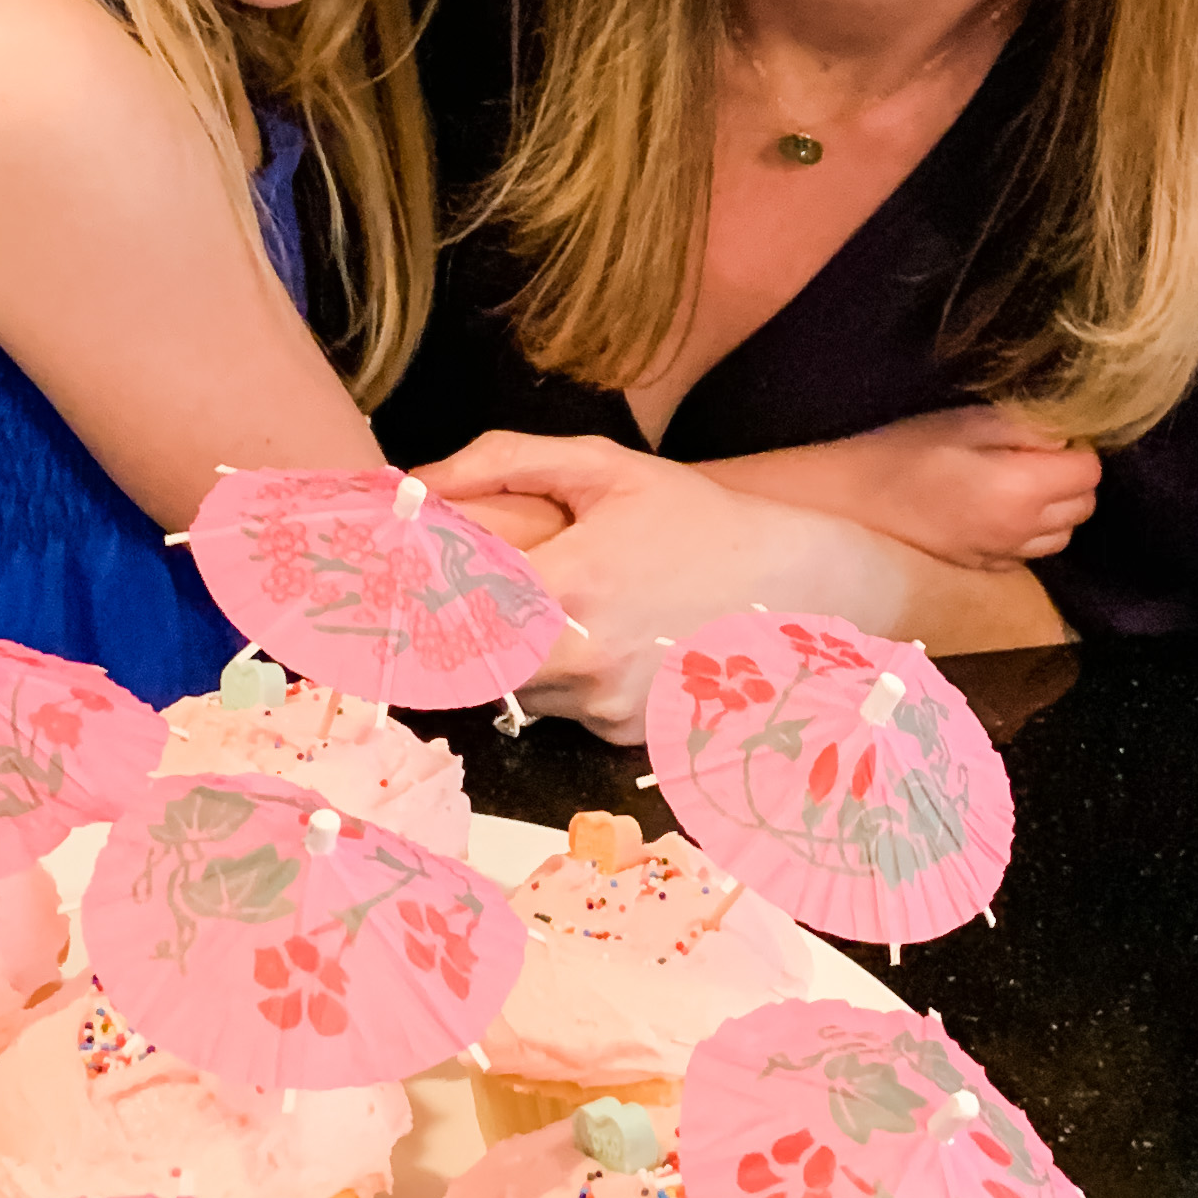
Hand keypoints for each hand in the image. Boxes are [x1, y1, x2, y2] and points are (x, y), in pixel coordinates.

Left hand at [423, 433, 884, 741]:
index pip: (447, 608)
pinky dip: (569, 679)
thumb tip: (419, 481)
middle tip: (466, 599)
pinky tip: (613, 642)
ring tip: (567, 612)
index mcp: (567, 584)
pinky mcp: (625, 734)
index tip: (396, 582)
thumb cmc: (700, 519)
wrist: (801, 588)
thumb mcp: (608, 468)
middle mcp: (581, 658)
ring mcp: (604, 704)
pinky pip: (565, 710)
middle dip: (459, 631)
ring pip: (515, 689)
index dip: (414, 596)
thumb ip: (505, 463)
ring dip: (516, 657)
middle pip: (468, 661)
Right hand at [849, 405, 1101, 569]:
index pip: (1090, 471)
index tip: (1046, 435)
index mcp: (1023, 490)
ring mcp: (1005, 555)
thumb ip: (1026, 427)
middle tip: (1033, 455)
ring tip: (1019, 484)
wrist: (854, 502)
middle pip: (1084, 505)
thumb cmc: (906, 452)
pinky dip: (1030, 533)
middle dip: (1072, 478)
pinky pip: (1031, 553)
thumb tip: (1066, 435)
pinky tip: (998, 511)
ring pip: (1063, 535)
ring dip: (1055, 509)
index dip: (1077, 447)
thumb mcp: (968, 421)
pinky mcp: (985, 568)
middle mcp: (1023, 531)